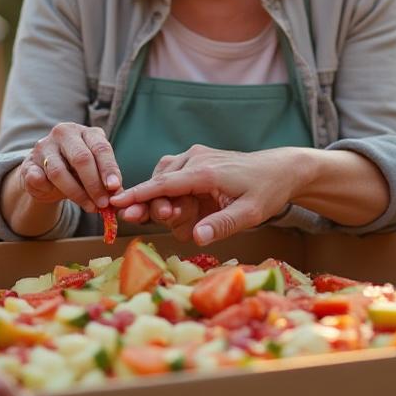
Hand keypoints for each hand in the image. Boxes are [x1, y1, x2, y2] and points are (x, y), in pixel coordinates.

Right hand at [16, 122, 121, 211]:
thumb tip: (118, 195)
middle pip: (81, 158)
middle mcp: (64, 133)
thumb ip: (105, 181)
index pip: (100, 147)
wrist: (44, 176)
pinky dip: (47, 190)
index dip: (109, 168)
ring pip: (59, 172)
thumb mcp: (93, 172)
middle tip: (103, 203)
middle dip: (94, 184)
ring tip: (89, 207)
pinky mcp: (28, 164)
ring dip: (76, 193)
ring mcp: (43, 147)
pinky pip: (38, 179)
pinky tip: (55, 196)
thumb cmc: (76, 172)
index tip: (114, 187)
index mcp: (85, 132)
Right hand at [108, 145, 303, 244]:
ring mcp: (195, 157)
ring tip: (183, 217)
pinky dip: (172, 194)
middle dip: (157, 205)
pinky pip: (173, 177)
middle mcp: (195, 159)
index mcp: (205, 172)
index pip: (163, 184)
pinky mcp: (197, 161)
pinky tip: (186, 208)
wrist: (281, 169)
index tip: (115, 204)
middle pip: (159, 183)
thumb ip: (222, 225)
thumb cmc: (267, 191)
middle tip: (171, 219)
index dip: (138, 195)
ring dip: (167, 201)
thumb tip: (195, 237)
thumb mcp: (250, 214)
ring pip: (163, 179)